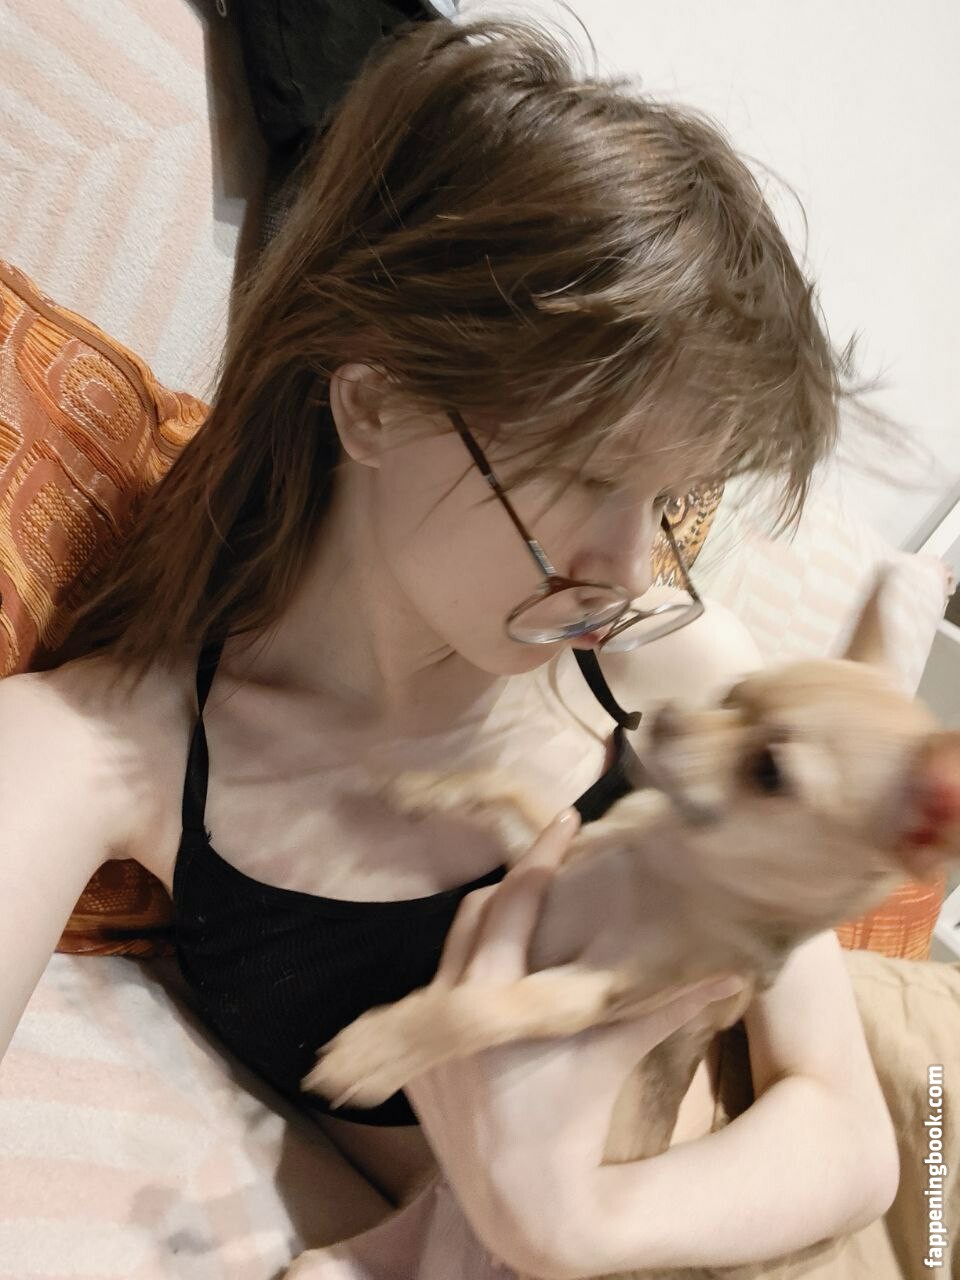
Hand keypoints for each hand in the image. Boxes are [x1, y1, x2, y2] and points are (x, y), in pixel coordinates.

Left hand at [404, 806, 746, 1274]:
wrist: (525, 1204)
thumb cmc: (578, 1124)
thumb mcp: (620, 1053)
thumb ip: (670, 1003)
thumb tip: (733, 967)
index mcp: (496, 999)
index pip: (516, 900)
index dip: (544, 856)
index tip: (568, 820)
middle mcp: (450, 1010)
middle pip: (479, 913)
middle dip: (519, 879)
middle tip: (554, 849)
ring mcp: (429, 1036)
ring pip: (455, 948)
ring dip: (491, 922)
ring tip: (532, 901)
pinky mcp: (419, 1063)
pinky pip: (438, 992)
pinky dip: (472, 969)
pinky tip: (507, 967)